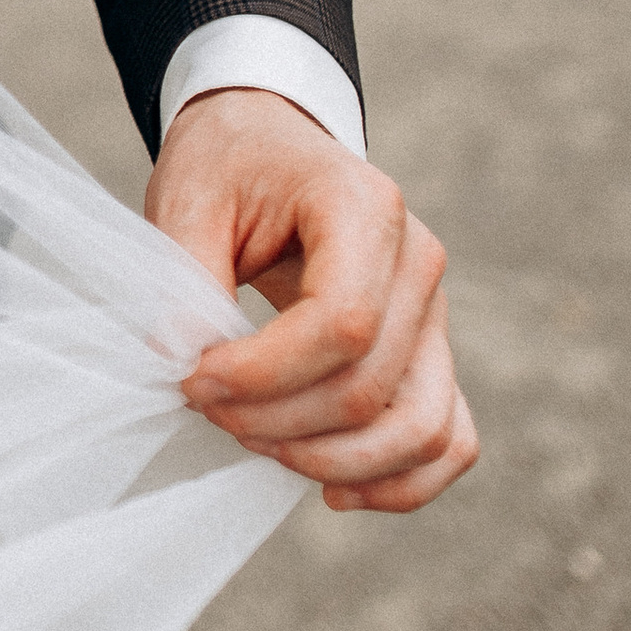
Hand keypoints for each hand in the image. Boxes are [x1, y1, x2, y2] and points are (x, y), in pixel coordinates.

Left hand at [144, 87, 478, 513]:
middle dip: (277, 422)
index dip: (263, 373)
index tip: (192, 377)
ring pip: (421, 428)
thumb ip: (183, 280)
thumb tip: (182, 364)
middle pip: (370, 386)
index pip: (342, 324)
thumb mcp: (187, 198)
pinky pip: (448, 439)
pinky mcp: (431, 354)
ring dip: (332, 461)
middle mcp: (418, 262)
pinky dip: (398, 481)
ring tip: (255, 444)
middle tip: (202, 403)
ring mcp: (434, 314)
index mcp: (364, 206)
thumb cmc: (227, 166)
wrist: (267, 142)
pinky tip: (329, 488)